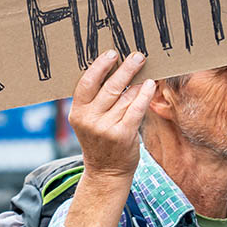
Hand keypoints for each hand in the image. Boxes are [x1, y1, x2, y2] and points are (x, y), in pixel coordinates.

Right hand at [68, 50, 155, 181]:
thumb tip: (113, 70)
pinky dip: (144, 94)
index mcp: (77, 113)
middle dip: (125, 68)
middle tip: (137, 56)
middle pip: (108, 87)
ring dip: (137, 81)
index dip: (100, 66)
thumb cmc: (100, 141)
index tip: (112, 53)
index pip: (86, 83)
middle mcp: (89, 120)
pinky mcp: (123, 134)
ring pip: (125, 97)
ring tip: (144, 69)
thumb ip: (95, 101)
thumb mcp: (88, 122)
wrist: (106, 172)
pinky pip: (136, 108)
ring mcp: (106, 128)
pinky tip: (149, 85)